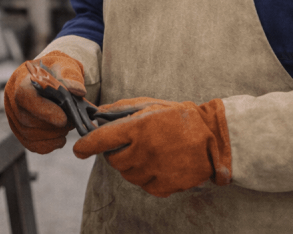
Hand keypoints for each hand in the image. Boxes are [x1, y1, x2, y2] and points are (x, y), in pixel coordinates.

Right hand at [3, 51, 85, 152]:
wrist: (49, 76)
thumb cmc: (55, 70)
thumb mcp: (64, 66)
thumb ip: (71, 77)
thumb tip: (78, 90)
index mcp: (21, 81)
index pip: (26, 98)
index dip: (45, 111)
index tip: (64, 119)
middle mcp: (12, 101)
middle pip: (28, 121)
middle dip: (54, 125)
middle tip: (72, 121)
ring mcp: (14, 117)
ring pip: (31, 135)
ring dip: (53, 135)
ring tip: (67, 125)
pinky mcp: (20, 131)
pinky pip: (32, 144)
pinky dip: (49, 144)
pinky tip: (60, 137)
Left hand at [72, 97, 231, 197]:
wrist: (213, 136)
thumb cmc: (178, 117)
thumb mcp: (149, 105)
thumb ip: (121, 109)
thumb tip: (97, 115)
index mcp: (138, 127)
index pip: (101, 140)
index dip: (86, 146)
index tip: (79, 150)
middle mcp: (144, 151)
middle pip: (113, 160)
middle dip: (116, 152)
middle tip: (130, 144)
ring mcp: (155, 170)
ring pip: (128, 175)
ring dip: (131, 166)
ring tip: (149, 153)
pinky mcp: (166, 186)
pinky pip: (145, 186)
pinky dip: (147, 178)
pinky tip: (159, 165)